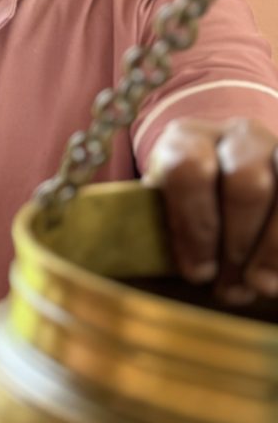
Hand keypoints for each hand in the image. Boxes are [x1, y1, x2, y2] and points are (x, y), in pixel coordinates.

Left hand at [145, 117, 277, 304]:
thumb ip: (158, 231)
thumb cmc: (188, 215)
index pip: (189, 169)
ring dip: (271, 248)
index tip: (197, 272)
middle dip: (238, 243)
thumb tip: (161, 264)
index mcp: (187, 138)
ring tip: (259, 286)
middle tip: (228, 287)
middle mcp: (236, 134)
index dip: (195, 225)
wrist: (223, 194)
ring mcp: (276, 148)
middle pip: (247, 182)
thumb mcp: (164, 214)